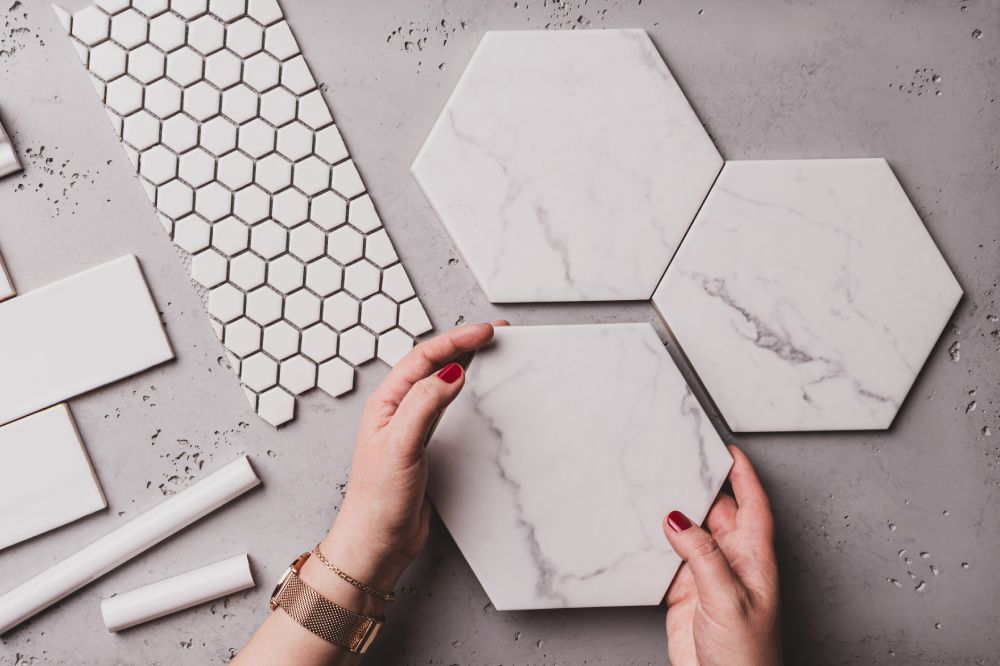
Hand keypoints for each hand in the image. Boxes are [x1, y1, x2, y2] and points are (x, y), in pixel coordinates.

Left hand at [319, 323, 500, 591]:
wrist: (377, 542)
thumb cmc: (378, 500)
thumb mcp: (401, 445)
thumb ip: (425, 405)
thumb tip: (451, 372)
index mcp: (387, 403)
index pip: (424, 358)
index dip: (456, 340)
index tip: (486, 332)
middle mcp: (398, 410)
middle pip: (432, 363)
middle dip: (462, 343)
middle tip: (493, 333)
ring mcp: (412, 427)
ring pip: (440, 382)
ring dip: (464, 363)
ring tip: (488, 350)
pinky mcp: (425, 446)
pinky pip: (447, 407)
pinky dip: (465, 391)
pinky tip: (475, 391)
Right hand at [662, 446, 781, 665]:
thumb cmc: (748, 657)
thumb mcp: (727, 598)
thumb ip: (702, 555)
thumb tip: (677, 518)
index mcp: (754, 558)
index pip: (753, 505)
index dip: (743, 476)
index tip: (728, 449)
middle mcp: (733, 563)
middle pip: (718, 512)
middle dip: (702, 487)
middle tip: (679, 461)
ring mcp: (708, 577)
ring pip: (691, 533)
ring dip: (676, 514)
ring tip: (657, 488)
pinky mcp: (686, 593)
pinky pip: (669, 558)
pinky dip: (657, 543)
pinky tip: (645, 532)